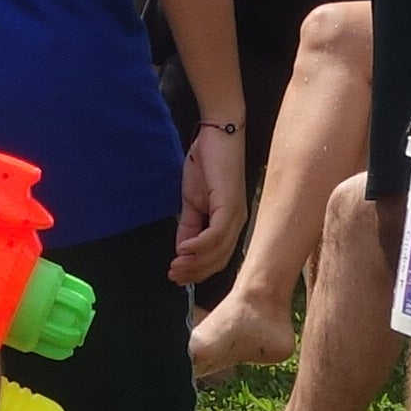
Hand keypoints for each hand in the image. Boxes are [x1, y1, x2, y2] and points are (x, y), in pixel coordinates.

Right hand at [173, 123, 245, 284]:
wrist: (217, 133)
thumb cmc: (207, 163)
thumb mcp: (192, 200)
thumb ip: (189, 225)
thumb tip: (181, 249)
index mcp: (230, 223)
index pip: (218, 258)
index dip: (197, 271)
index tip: (176, 276)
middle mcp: (238, 223)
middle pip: (219, 261)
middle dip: (195, 272)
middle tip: (173, 276)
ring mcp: (236, 215)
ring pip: (218, 251)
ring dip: (195, 263)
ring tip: (175, 266)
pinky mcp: (230, 204)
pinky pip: (216, 234)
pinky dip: (199, 245)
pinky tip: (182, 249)